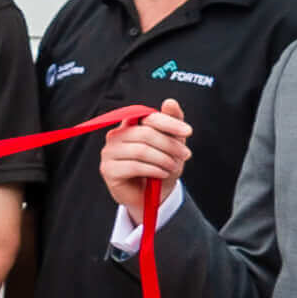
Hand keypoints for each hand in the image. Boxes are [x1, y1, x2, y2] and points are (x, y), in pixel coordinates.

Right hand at [100, 99, 191, 219]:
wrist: (152, 195)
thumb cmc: (161, 166)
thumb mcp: (172, 143)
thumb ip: (172, 122)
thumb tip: (169, 102)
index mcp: (130, 124)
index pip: (148, 117)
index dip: (169, 122)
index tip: (188, 131)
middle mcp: (116, 135)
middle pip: (145, 134)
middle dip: (169, 145)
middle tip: (185, 155)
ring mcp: (109, 152)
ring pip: (140, 150)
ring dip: (163, 159)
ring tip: (173, 166)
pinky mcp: (108, 169)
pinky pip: (134, 166)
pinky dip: (153, 170)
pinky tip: (162, 173)